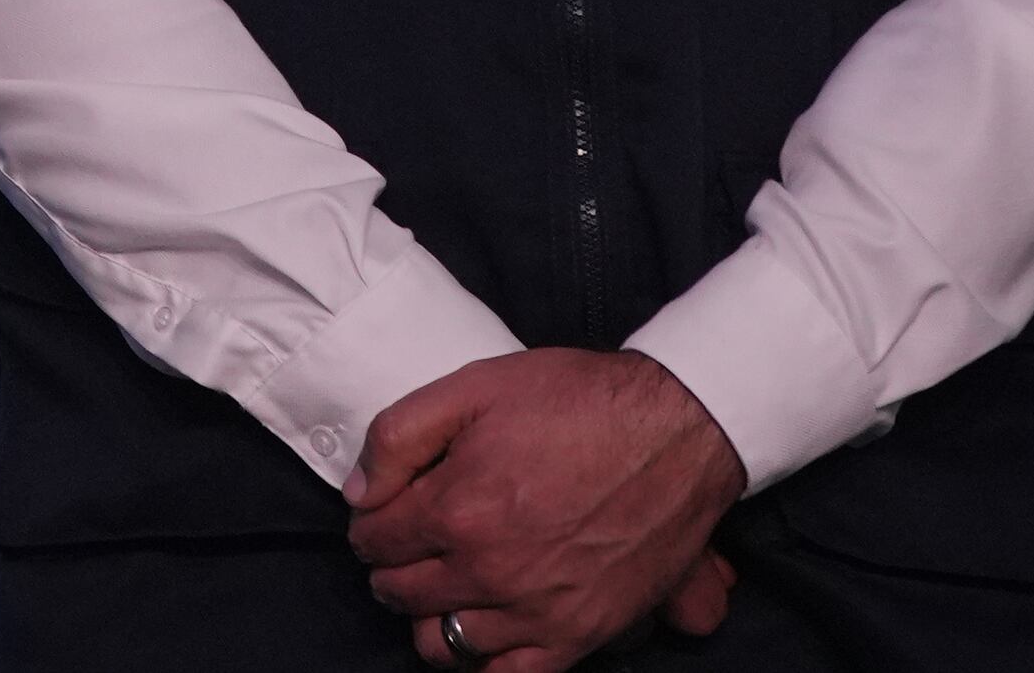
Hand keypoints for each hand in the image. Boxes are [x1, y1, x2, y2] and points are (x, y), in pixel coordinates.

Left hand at [348, 349, 745, 670]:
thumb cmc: (573, 401)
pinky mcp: (582, 633)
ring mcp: (539, 609)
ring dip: (428, 617)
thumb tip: (358, 494)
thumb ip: (396, 437)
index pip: (375, 541)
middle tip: (405, 549)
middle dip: (390, 569)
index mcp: (458, 508)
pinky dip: (484, 662)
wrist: (675, 431)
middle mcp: (493, 569)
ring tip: (440, 587)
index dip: (369, 527)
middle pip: (402, 593)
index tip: (380, 517)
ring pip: (444, 644)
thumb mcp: (470, 388)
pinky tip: (481, 630)